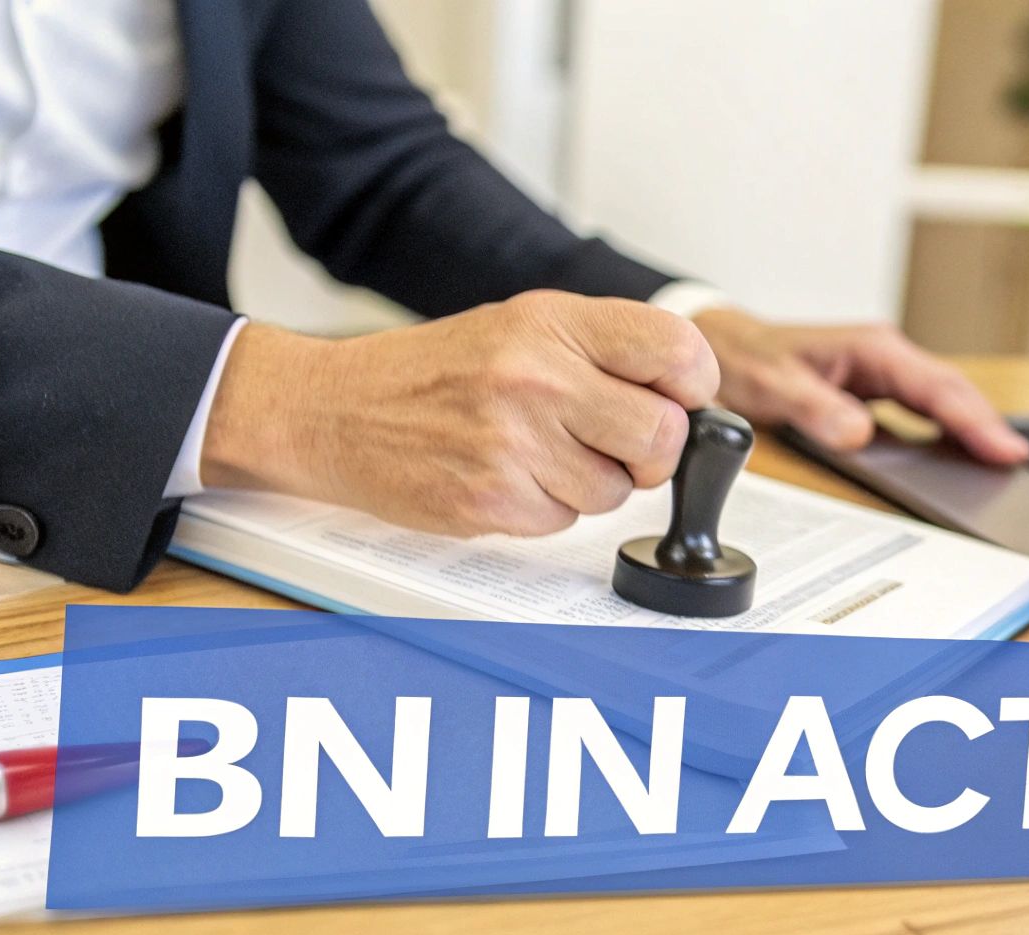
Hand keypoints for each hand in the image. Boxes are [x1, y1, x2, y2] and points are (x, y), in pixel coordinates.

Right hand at [201, 291, 717, 535]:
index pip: (678, 352)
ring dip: (592, 482)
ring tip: (538, 451)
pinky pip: (567, 519)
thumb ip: (606, 352)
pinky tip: (506, 476)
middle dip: (648, 450)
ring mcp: (513, 441)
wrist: (335, 410)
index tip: (678, 399)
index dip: (692, 386)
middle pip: (662, 435)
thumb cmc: (437, 372)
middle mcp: (536, 376)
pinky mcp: (493, 499)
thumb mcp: (524, 326)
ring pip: (617, 489)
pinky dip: (546, 507)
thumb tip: (693, 399)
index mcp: (553, 322)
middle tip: (610, 441)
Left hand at [692, 307, 1028, 464]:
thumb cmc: (748, 359)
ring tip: (1002, 458)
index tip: (1003, 448)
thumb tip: (859, 435)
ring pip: (941, 398)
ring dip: (971, 425)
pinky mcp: (876, 389)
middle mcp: (885, 355)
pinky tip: (961, 451)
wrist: (723, 346)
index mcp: (873, 348)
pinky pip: (923, 408)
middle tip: (1016, 460)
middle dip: (985, 423)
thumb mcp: (775, 385)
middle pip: (950, 390)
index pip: (936, 387)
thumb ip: (817, 410)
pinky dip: (946, 428)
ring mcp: (883, 371)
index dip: (973, 419)